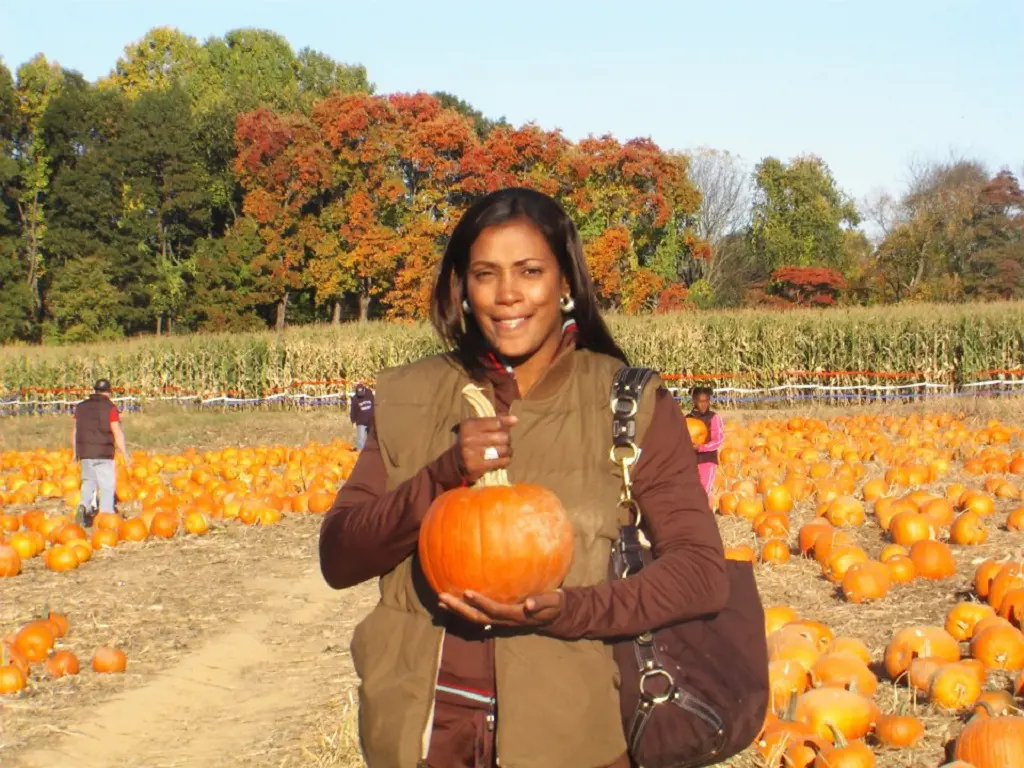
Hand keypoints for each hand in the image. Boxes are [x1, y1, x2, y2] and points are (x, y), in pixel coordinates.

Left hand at [438, 589, 562, 628]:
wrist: (555, 615)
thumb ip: (543, 602)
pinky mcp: (498, 617)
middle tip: (442, 597)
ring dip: (457, 611)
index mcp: (517, 616)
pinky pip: (478, 615)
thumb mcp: (554, 602)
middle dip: (459, 609)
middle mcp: (505, 621)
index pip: (495, 610)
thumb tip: (529, 603)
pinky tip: (453, 600)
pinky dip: (464, 609)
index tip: (467, 592)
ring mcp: (500, 621)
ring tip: (440, 601)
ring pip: (475, 619)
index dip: (481, 602)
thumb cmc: (555, 604)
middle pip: (478, 618)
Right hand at [456, 414, 517, 483]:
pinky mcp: (477, 466)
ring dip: (508, 451)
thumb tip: (514, 419)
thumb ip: (493, 421)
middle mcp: (469, 438)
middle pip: (502, 437)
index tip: (514, 422)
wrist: (454, 461)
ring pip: (503, 450)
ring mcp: (472, 453)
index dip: (507, 422)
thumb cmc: (469, 440)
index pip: (496, 422)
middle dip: (507, 439)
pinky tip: (504, 459)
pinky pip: (500, 461)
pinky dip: (505, 460)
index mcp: (469, 426)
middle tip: (506, 441)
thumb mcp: (476, 427)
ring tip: (506, 451)